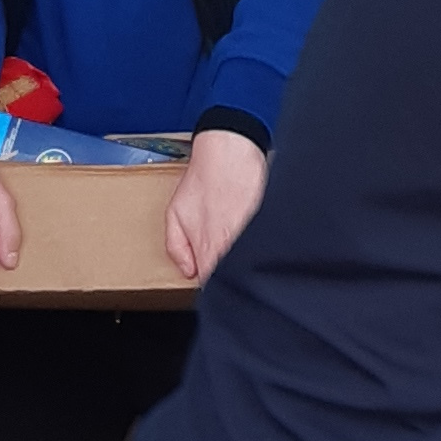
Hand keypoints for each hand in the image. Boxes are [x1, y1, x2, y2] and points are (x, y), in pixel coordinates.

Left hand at [164, 127, 267, 282]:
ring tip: (239, 263)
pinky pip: (261, 249)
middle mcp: (230, 247)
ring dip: (242, 268)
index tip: (210, 286)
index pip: (210, 285)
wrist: (229, 151)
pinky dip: (256, 252)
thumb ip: (176, 248)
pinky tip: (253, 247)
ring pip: (247, 267)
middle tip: (225, 278)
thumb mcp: (174, 212)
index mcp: (208, 248)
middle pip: (231, 280)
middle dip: (227, 282)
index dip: (211, 289)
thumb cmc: (203, 178)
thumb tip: (189, 272)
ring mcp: (250, 238)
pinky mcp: (266, 226)